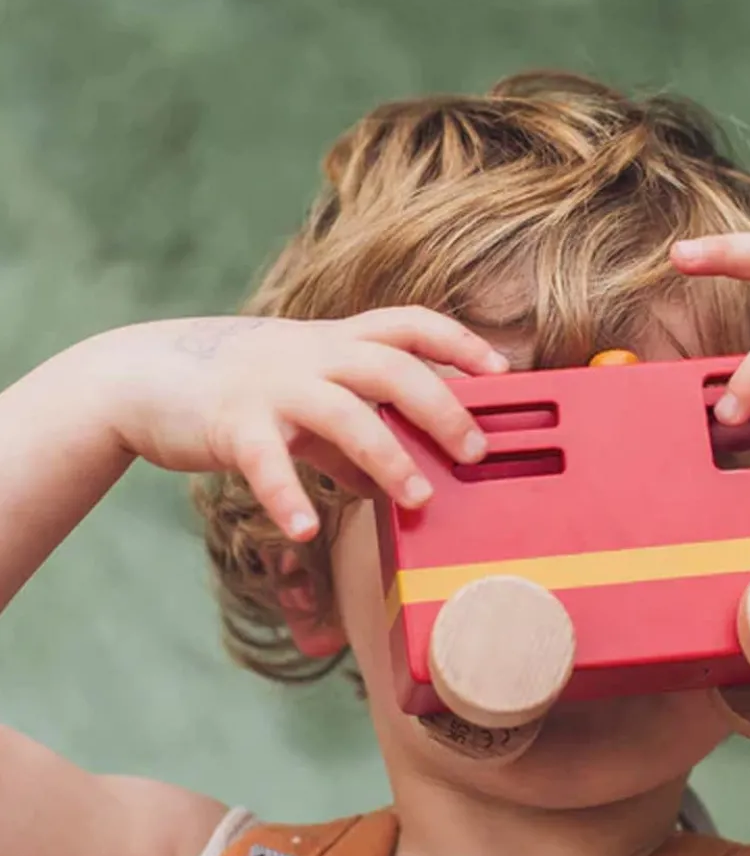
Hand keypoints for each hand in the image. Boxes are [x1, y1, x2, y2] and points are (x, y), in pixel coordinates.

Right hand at [99, 307, 507, 538]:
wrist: (142, 377)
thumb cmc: (240, 390)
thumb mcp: (304, 402)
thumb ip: (349, 439)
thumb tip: (388, 483)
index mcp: (334, 343)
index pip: (409, 325)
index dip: (459, 341)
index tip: (502, 369)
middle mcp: (311, 355)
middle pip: (391, 367)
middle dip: (441, 407)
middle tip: (476, 451)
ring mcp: (272, 386)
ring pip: (342, 413)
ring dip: (386, 457)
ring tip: (418, 499)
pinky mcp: (232, 422)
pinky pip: (266, 462)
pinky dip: (288, 497)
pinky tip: (307, 531)